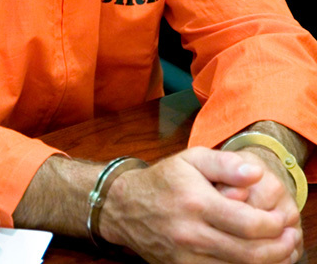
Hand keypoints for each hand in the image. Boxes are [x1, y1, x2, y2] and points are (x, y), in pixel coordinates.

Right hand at [99, 147, 300, 263]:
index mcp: (196, 202)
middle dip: (279, 248)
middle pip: (250, 253)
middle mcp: (191, 233)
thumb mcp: (191, 159)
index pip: (250, 224)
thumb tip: (256, 174)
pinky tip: (253, 257)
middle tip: (289, 237)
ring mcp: (185, 256)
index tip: (282, 218)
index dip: (274, 225)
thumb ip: (225, 163)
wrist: (124, 207)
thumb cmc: (163, 180)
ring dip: (267, 262)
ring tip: (279, 249)